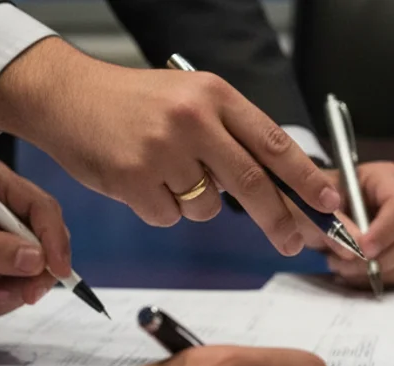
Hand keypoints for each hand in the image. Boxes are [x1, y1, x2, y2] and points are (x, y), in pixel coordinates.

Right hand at [0, 39, 341, 255]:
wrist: (65, 96)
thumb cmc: (134, 102)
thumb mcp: (191, 99)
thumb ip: (231, 135)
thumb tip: (279, 186)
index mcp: (214, 96)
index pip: (273, 142)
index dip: (305, 177)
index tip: (328, 202)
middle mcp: (192, 119)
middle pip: (252, 184)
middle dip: (278, 219)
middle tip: (293, 241)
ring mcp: (163, 150)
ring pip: (207, 207)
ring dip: (195, 204)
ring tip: (165, 172)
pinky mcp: (134, 179)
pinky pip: (170, 217)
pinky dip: (161, 209)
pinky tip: (141, 181)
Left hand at [0, 161, 69, 316]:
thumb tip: (37, 260)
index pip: (43, 209)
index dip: (55, 240)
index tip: (56, 272)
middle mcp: (10, 210)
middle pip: (47, 245)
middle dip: (28, 277)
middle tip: (17, 296)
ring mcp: (7, 240)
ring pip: (34, 274)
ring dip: (4, 293)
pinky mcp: (3, 265)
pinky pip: (17, 290)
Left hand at [306, 162, 393, 286]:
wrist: (316, 217)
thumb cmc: (316, 203)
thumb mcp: (314, 206)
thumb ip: (333, 224)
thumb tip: (353, 249)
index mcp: (386, 178)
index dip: (385, 231)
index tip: (362, 250)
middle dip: (377, 258)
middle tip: (343, 263)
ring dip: (370, 270)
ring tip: (339, 264)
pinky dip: (373, 278)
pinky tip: (350, 270)